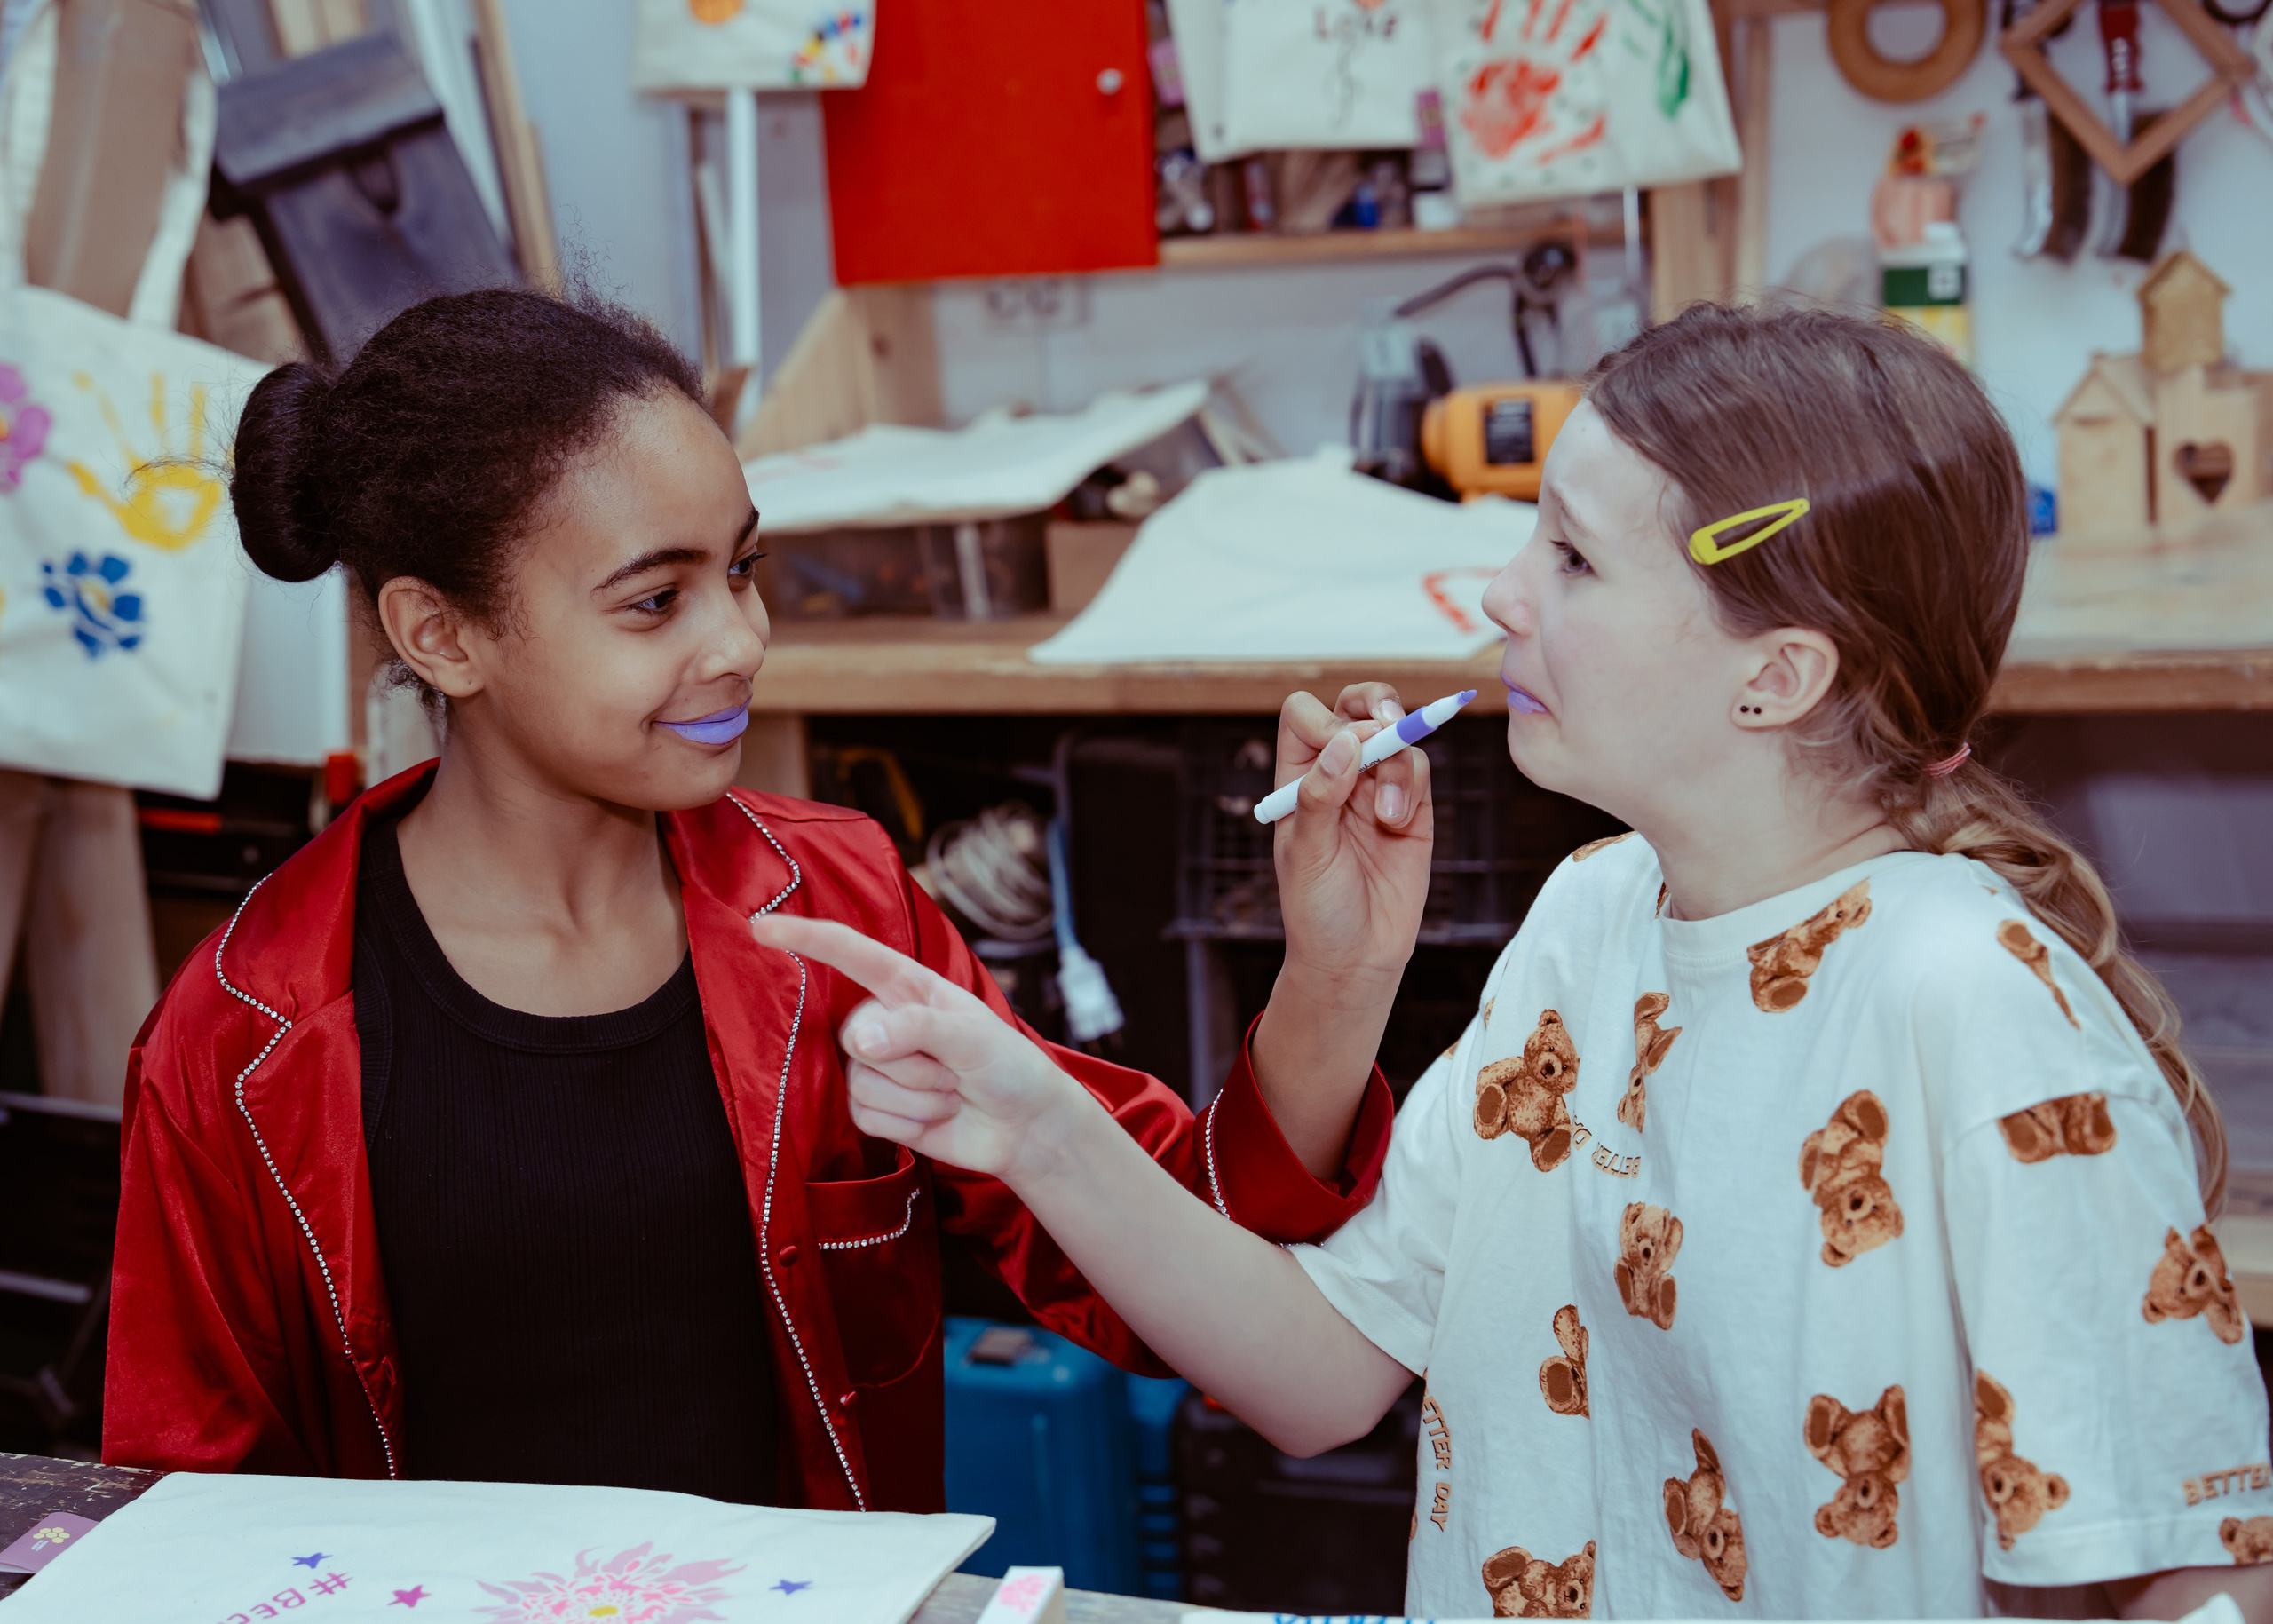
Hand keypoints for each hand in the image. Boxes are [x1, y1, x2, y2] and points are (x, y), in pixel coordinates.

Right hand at [750, 914, 1095, 1185]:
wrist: (1023, 1129)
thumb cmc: (1007, 1066)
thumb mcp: (973, 1036)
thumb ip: (916, 1028)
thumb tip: (859, 1041)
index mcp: (908, 986)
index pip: (849, 954)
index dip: (804, 938)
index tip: (762, 928)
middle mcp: (884, 1021)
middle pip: (854, 1036)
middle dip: (908, 1063)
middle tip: (953, 1071)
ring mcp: (876, 1066)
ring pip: (860, 1082)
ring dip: (914, 1097)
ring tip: (950, 1093)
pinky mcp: (873, 1108)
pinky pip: (864, 1115)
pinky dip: (906, 1122)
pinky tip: (935, 1116)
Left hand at [1271, 683, 1433, 1006]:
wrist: (1358, 958)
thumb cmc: (1317, 910)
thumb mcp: (1307, 853)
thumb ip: (1320, 794)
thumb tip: (1346, 739)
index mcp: (1297, 779)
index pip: (1305, 717)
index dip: (1323, 720)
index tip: (1338, 750)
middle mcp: (1338, 775)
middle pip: (1355, 706)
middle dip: (1374, 703)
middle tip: (1387, 723)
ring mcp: (1377, 788)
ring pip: (1396, 737)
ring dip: (1395, 765)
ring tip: (1387, 817)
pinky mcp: (1413, 807)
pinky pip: (1419, 769)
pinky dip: (1412, 784)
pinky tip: (1398, 823)